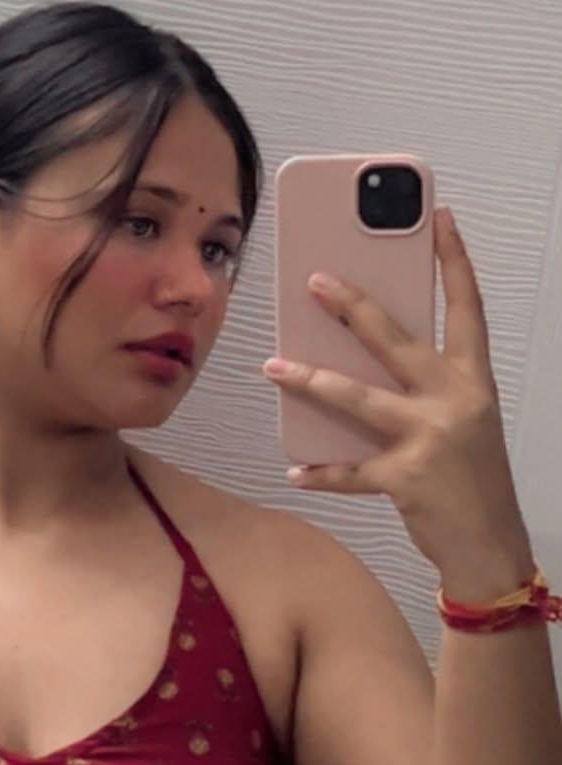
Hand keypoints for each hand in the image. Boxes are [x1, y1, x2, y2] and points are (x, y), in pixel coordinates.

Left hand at [261, 207, 532, 588]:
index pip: (466, 307)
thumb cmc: (471, 479)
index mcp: (473, 380)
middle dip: (352, 306)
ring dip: (310, 380)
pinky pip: (350, 471)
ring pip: (358, 398)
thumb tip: (360, 361)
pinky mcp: (406, 477)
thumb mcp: (462, 420)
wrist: (490, 545)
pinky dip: (321, 471)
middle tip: (315, 280)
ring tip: (274, 366)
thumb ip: (423, 388)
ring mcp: (430, 437)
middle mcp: (455, 400)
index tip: (439, 219)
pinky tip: (295, 467)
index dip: (454, 260)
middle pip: (395, 340)